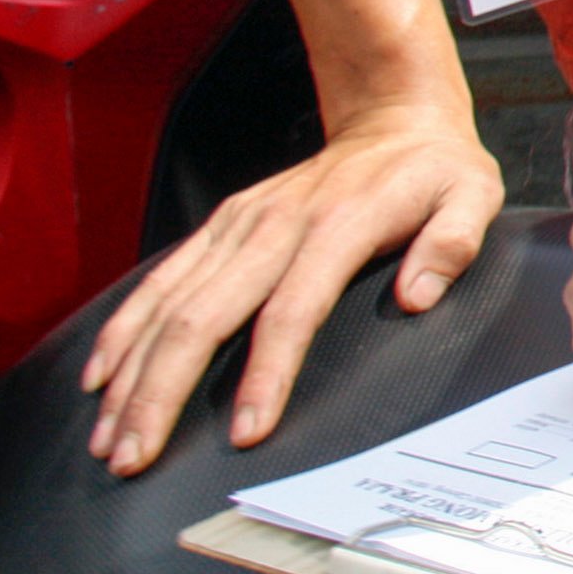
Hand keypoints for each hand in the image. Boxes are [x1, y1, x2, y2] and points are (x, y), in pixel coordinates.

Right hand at [81, 108, 500, 474]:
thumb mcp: (472, 195)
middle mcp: (274, 226)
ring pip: (169, 305)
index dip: (266, 374)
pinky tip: (100, 376)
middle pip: (205, 317)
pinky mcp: (221, 226)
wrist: (393, 117)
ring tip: (108, 438)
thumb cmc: (434, 168)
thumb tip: (418, 295)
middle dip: (162, 392)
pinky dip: (124, 328)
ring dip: (132, 374)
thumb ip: (453, 242)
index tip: (246, 432)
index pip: (291, 311)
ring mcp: (239, 224)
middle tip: (136, 456)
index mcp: (336, 227)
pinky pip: (160, 280)